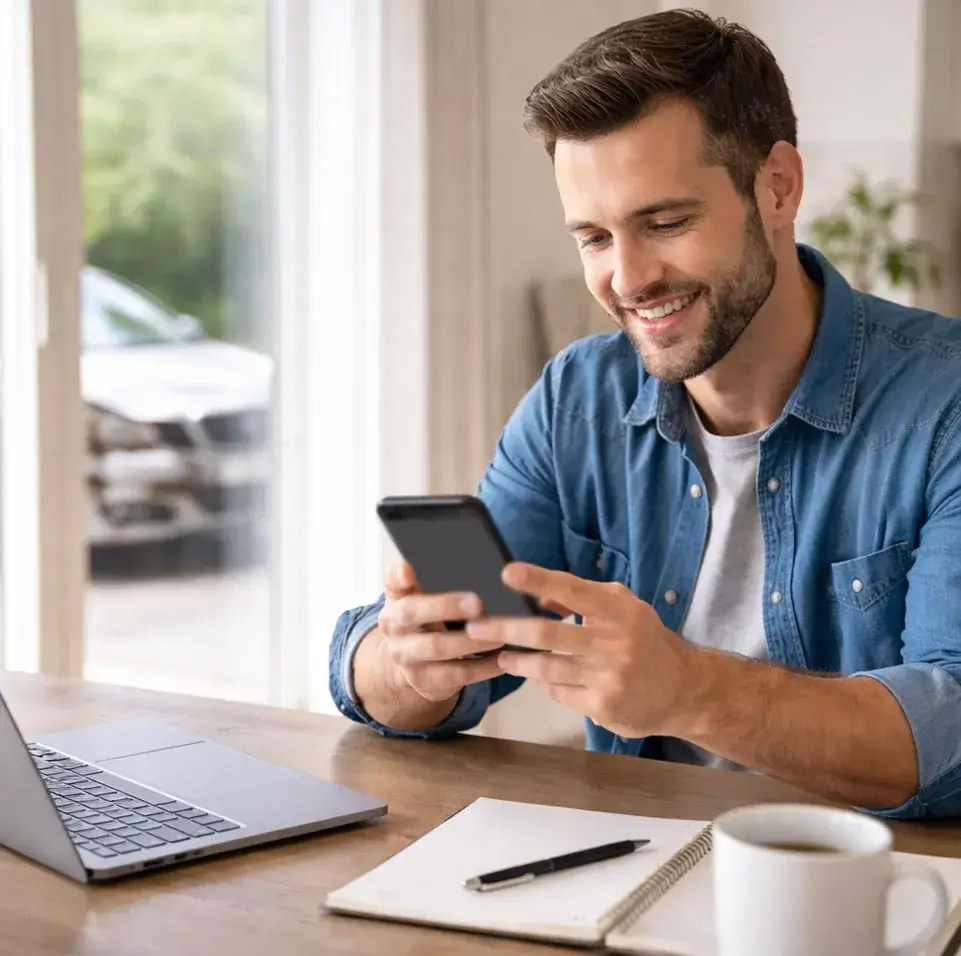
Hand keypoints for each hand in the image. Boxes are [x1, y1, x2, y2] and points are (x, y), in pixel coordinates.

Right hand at [376, 562, 504, 703]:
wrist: (413, 663)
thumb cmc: (428, 620)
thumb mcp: (423, 599)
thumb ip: (433, 579)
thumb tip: (473, 561)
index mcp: (396, 599)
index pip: (391, 582)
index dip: (398, 575)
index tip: (409, 568)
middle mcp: (393, 627)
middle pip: (413, 612)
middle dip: (446, 606)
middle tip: (478, 602)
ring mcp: (405, 657)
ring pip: (437, 647)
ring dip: (472, 641)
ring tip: (501, 633)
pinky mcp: (423, 681)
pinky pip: (456, 675)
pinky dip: (483, 667)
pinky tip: (503, 659)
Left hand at [465, 562, 697, 737]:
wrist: (684, 690)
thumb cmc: (646, 640)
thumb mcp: (624, 609)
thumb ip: (584, 599)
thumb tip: (538, 594)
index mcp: (619, 611)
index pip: (572, 590)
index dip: (538, 580)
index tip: (507, 572)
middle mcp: (614, 642)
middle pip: (548, 633)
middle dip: (506, 628)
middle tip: (476, 626)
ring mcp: (608, 677)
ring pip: (547, 667)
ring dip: (518, 660)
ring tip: (501, 655)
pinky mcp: (603, 707)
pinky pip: (558, 692)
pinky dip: (543, 683)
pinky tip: (536, 676)